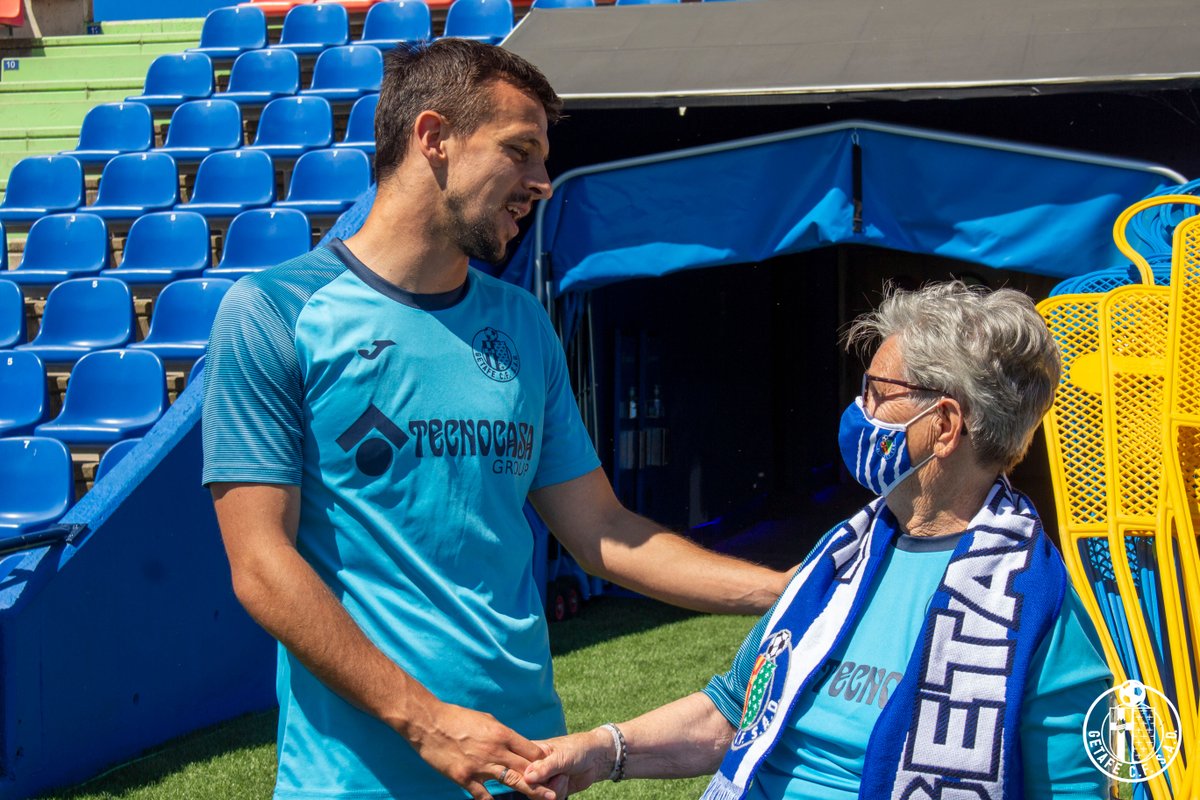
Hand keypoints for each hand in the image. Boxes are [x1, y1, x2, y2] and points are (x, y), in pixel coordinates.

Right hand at [405, 701, 558, 799]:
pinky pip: (484, 795)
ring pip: (511, 782)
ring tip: (545, 798)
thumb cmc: (457, 718)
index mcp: (502, 734)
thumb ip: (502, 734)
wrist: (429, 723)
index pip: (531, 750)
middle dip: (544, 780)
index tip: (553, 768)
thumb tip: (515, 743)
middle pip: (526, 768)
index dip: (544, 761)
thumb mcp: (486, 720)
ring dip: (530, 791)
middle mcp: (495, 751)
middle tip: (558, 791)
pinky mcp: (465, 778)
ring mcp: (481, 766)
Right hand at [524, 728, 614, 795]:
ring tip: (564, 776)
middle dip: (541, 786)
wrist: (595, 759)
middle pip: (525, 785)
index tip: (536, 779)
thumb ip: (544, 767)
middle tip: (559, 777)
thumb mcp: (561, 756)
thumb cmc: (577, 749)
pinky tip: (566, 782)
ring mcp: (541, 780)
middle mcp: (532, 767)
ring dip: (554, 789)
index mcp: (530, 752)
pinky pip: (548, 799)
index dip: (524, 777)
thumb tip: (527, 777)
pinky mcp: (550, 790)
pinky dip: (559, 794)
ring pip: (537, 795)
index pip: (517, 768)